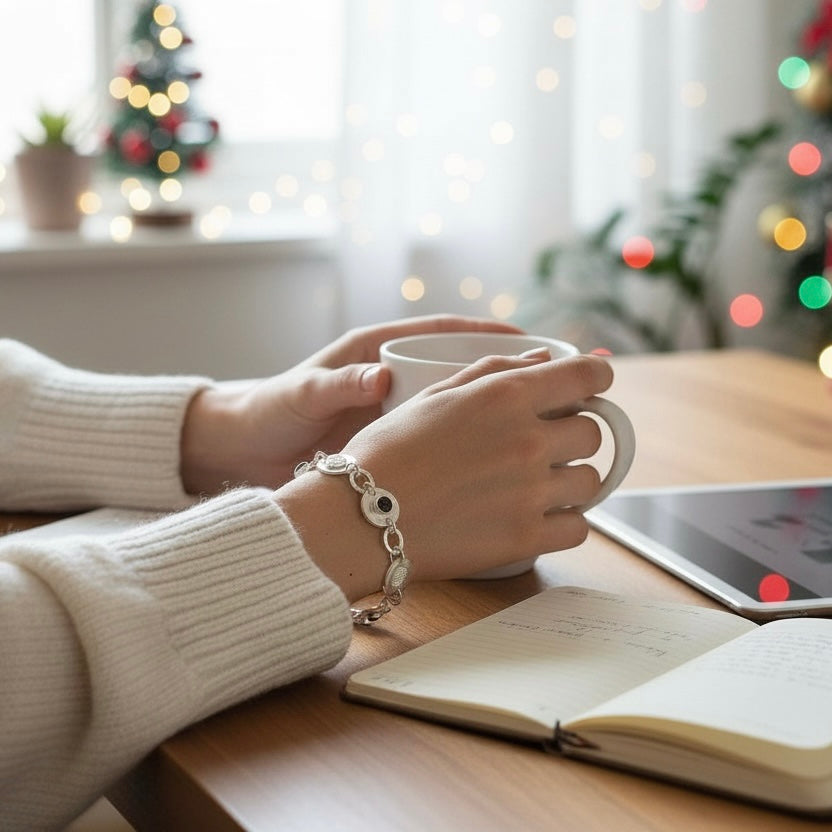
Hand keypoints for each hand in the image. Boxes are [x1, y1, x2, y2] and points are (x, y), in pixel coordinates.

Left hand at [180, 315, 521, 493]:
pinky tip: (494, 462)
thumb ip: (336, 385)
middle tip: (555, 386)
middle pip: (459, 367)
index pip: (442, 332)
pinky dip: (464, 444)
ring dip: (492, 412)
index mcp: (372, 352)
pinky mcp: (390, 441)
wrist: (240, 451)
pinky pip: (437, 437)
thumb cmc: (267, 413)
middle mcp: (390, 376)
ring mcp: (393, 411)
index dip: (488, 333)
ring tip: (539, 427)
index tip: (532, 340)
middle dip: (506, 373)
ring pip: (454, 405)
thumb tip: (378, 378)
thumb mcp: (301, 397)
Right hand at [276, 351, 613, 600]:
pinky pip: (579, 528)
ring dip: (571, 480)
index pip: (588, 376)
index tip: (591, 385)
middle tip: (543, 445)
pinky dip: (566, 521)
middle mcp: (527, 440)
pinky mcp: (525, 538)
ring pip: (591, 481)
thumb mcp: (435, 396)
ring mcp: (530, 492)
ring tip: (536, 485)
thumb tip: (542, 360)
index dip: (596, 377)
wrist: (357, 517)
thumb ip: (495, 371)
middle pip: (592, 433)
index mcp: (506, 395)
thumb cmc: (385, 452)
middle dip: (572, 434)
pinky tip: (537, 516)